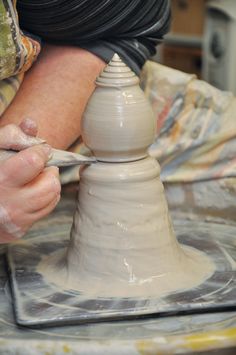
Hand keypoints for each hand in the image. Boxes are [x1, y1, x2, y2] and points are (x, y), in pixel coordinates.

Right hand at [0, 119, 60, 242]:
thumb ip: (10, 135)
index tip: (40, 150)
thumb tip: (32, 124)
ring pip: (52, 198)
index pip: (34, 161)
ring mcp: (15, 219)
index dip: (41, 152)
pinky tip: (30, 192)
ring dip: (50, 184)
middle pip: (50, 184)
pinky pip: (44, 211)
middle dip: (50, 171)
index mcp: (0, 179)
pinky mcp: (19, 230)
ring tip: (36, 178)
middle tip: (40, 166)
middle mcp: (9, 202)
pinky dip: (44, 199)